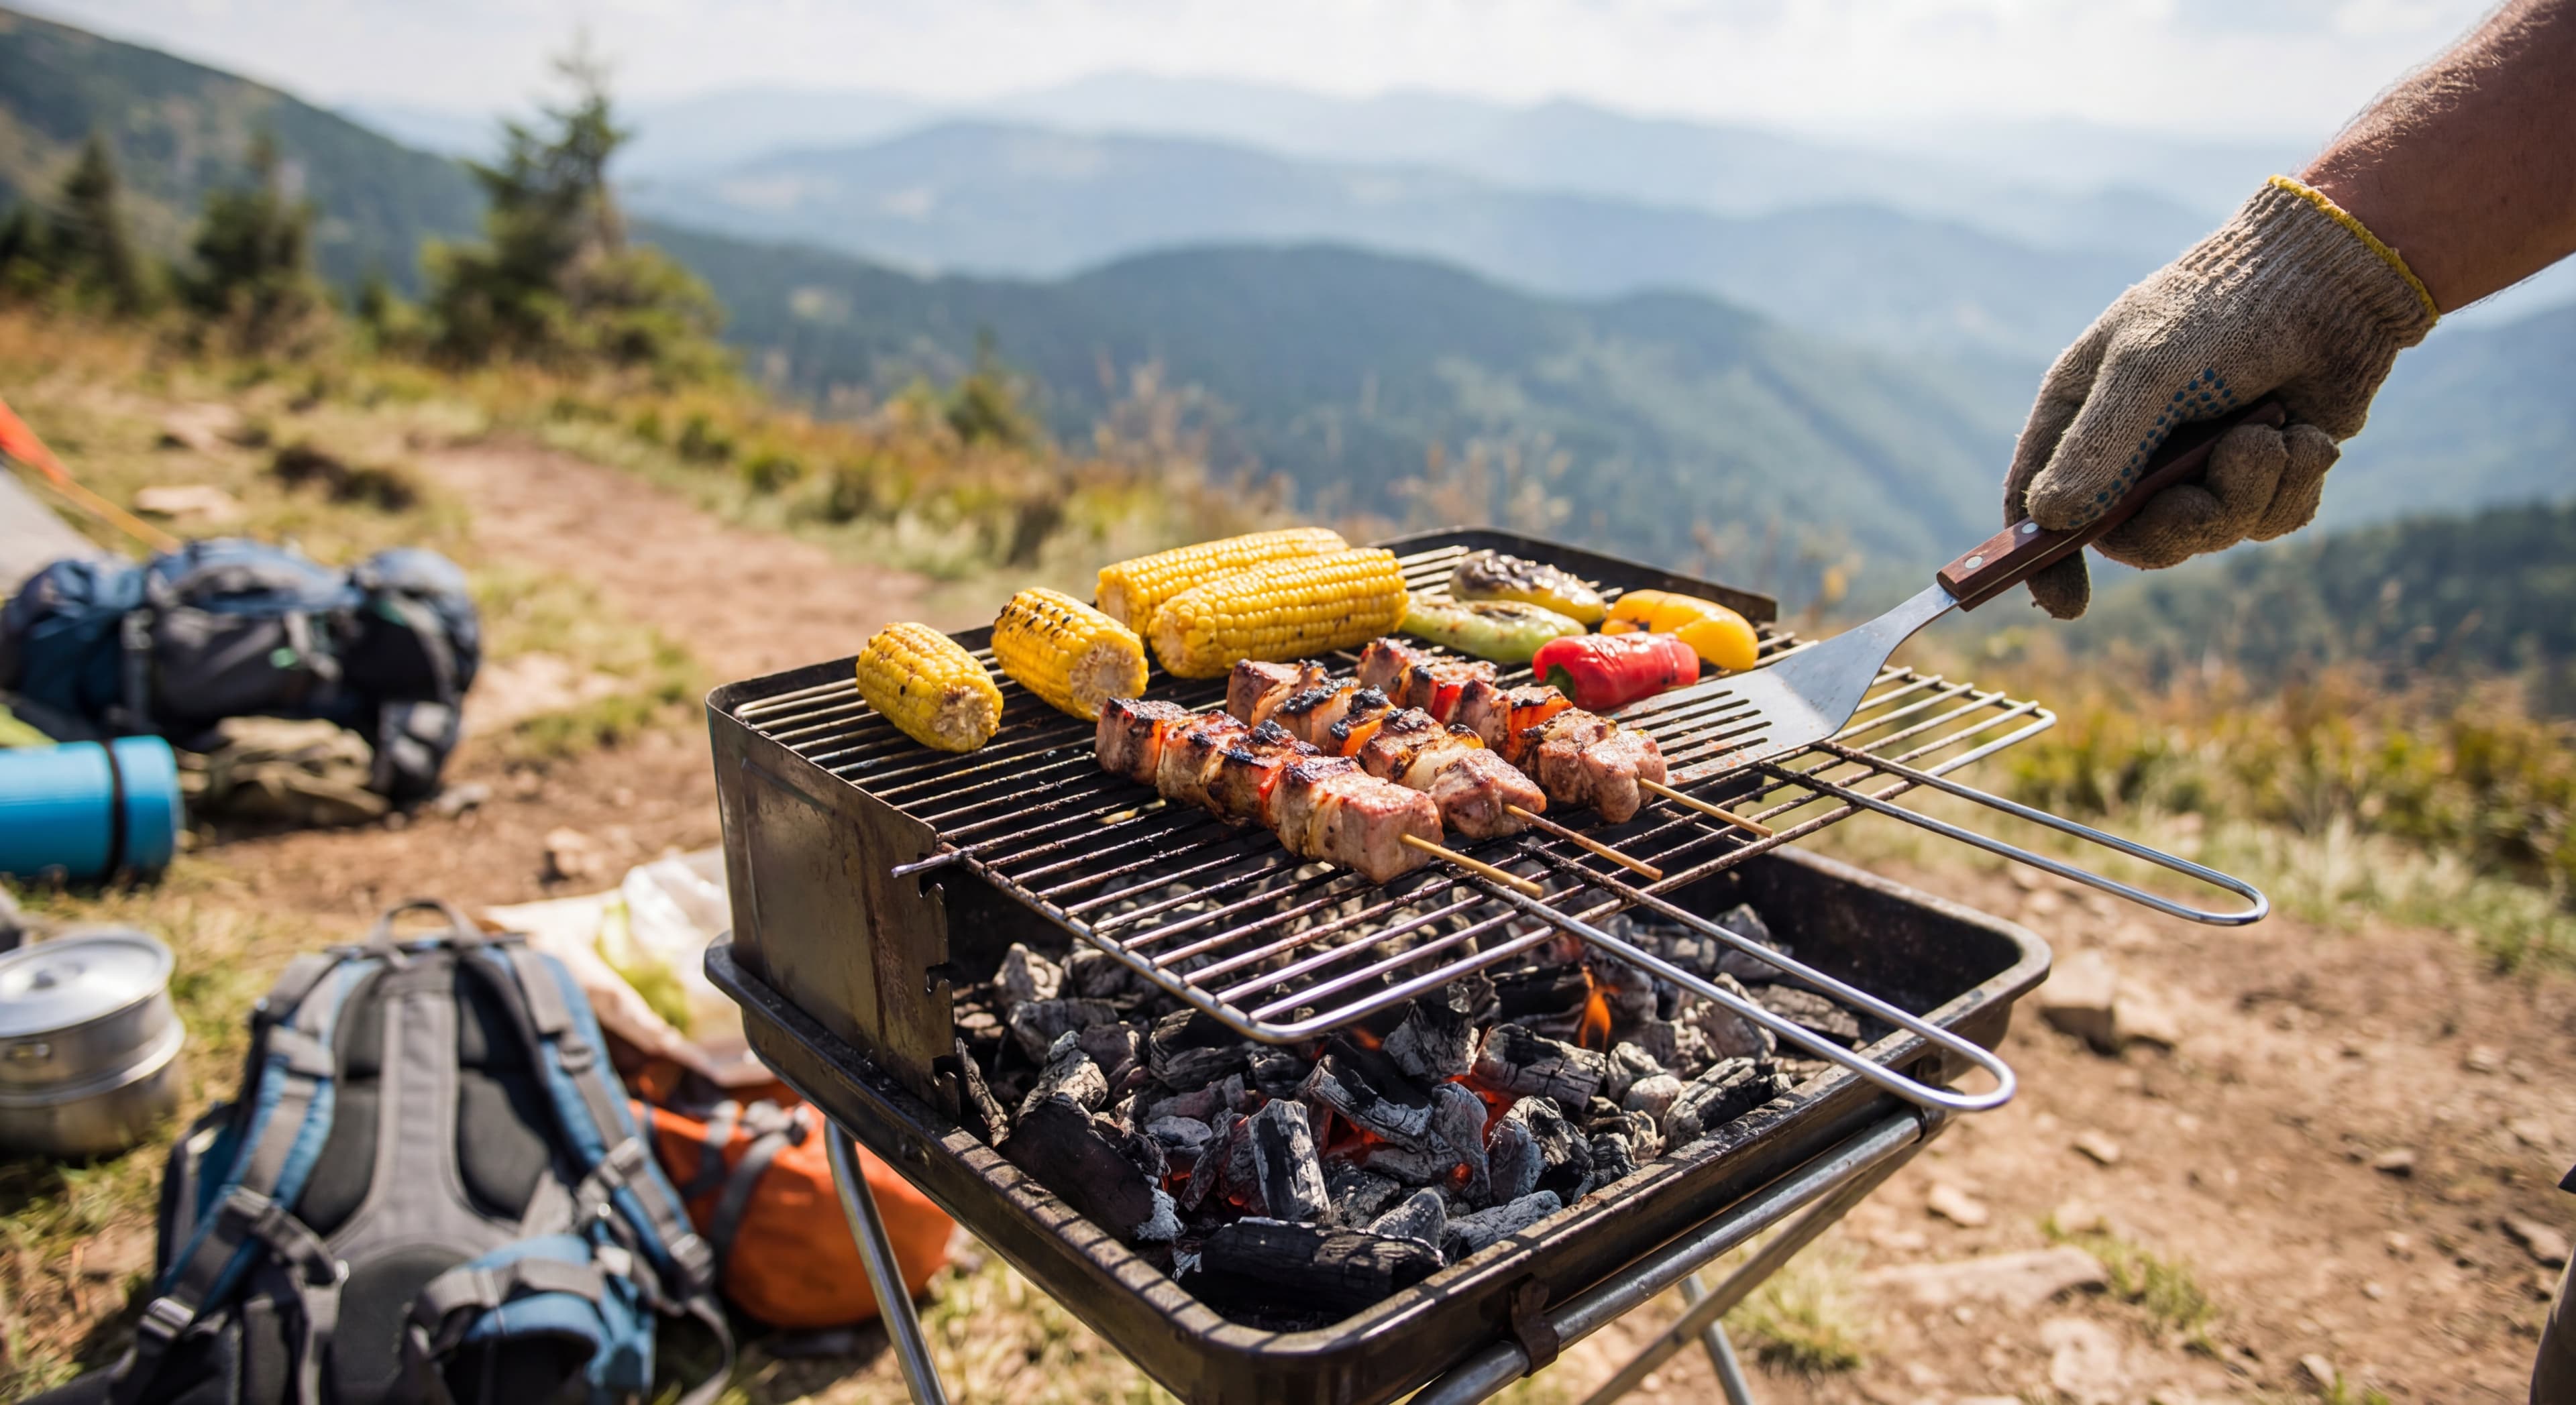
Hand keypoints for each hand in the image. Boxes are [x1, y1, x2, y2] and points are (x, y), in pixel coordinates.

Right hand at [2004, 178, 2437, 618]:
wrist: (2333, 281)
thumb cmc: (2223, 308)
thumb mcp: (2146, 369)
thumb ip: (2098, 446)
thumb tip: (2050, 519)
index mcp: (2082, 413)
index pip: (2036, 501)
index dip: (2039, 557)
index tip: (2066, 603)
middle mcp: (2133, 448)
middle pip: (2130, 538)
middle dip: (2180, 522)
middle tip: (2214, 485)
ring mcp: (2199, 464)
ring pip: (2209, 533)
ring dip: (2248, 492)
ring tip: (2273, 435)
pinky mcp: (2264, 472)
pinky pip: (2268, 521)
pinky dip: (2292, 486)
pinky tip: (2306, 436)